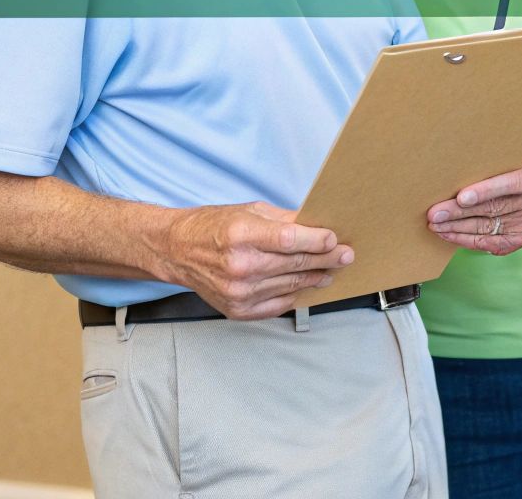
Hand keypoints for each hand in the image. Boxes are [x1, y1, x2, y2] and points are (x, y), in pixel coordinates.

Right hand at [158, 201, 352, 319]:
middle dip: (326, 259)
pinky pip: (278, 304)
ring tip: (330, 270)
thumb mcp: (249, 211)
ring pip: (291, 286)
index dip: (316, 241)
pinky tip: (306, 285)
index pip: (289, 240)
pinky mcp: (237, 310)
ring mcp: (238, 292)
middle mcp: (239, 266)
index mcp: (241, 235)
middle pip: (295, 265)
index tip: (334, 240)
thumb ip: (285, 220)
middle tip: (345, 255)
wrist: (176, 251)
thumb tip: (318, 225)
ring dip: (315, 278)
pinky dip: (295, 295)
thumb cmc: (212, 227)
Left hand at [428, 157, 521, 255]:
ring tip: (435, 224)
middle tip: (435, 214)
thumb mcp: (506, 159)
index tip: (461, 197)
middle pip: (494, 209)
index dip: (486, 191)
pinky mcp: (520, 239)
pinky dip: (465, 239)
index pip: (513, 183)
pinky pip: (489, 244)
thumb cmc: (508, 166)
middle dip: (460, 212)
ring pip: (487, 227)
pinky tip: (448, 234)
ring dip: (457, 228)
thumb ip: (489, 166)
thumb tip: (451, 174)